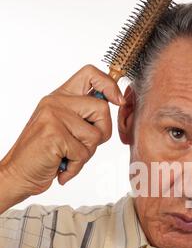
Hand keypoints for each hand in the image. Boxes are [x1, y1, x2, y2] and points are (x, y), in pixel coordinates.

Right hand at [0, 64, 125, 205]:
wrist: (18, 174)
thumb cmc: (44, 154)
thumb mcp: (64, 127)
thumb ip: (84, 115)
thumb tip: (115, 101)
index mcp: (60, 96)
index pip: (91, 74)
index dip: (110, 85)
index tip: (118, 101)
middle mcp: (56, 102)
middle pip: (102, 109)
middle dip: (102, 134)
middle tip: (82, 147)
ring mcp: (54, 116)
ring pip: (95, 135)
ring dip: (85, 154)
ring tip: (67, 157)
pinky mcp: (54, 134)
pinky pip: (82, 153)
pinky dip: (75, 167)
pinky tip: (61, 168)